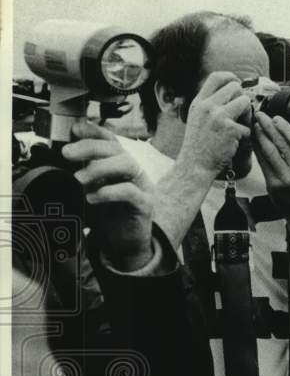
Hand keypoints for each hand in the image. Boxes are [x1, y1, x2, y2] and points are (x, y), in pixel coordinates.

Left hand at [62, 121, 155, 270]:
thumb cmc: (107, 216)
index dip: (94, 131)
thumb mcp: (89, 190)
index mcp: (119, 165)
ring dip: (100, 167)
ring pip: (127, 164)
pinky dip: (108, 192)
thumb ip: (80, 175)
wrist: (124, 245)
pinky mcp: (145, 205)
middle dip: (90, 146)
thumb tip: (59, 160)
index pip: (110, 141)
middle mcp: (133, 172)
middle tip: (67, 153)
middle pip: (117, 148)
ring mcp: (142, 187)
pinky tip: (92, 198)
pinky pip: (130, 192)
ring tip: (79, 179)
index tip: (74, 130)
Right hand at [177, 71, 251, 175]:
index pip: (216, 77)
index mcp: (199, 102)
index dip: (230, 77)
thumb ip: (210, 105)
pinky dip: (245, 137)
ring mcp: (219, 117)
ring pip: (245, 102)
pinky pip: (248, 126)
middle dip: (242, 98)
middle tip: (241, 112)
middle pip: (235, 87)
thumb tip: (231, 91)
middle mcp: (208, 106)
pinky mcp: (231, 130)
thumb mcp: (197, 118)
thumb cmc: (198, 145)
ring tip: (239, 127)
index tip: (237, 83)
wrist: (194, 166)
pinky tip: (235, 143)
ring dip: (247, 114)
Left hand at [252, 112, 289, 221]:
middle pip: (281, 143)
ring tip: (255, 125)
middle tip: (260, 115)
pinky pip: (263, 163)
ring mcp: (286, 178)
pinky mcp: (274, 185)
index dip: (284, 127)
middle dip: (268, 126)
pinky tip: (254, 141)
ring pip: (269, 152)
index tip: (275, 117)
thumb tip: (285, 128)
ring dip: (260, 136)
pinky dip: (257, 150)